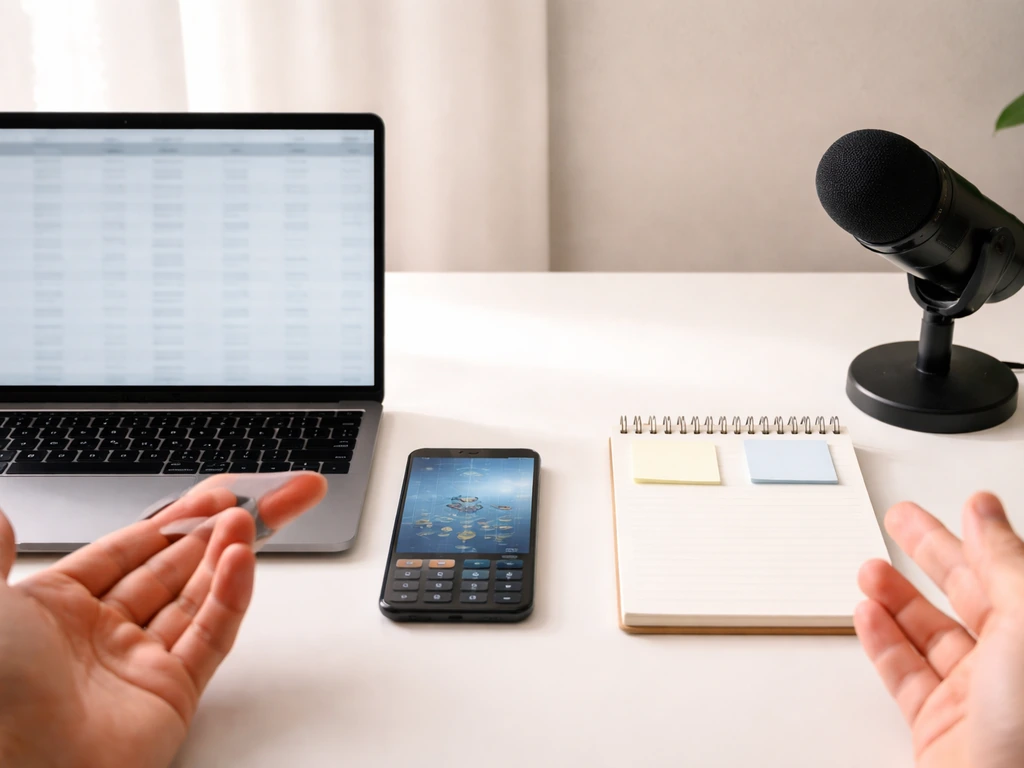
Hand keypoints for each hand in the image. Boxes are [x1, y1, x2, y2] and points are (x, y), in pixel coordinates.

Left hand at [0, 472, 326, 767]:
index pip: (128, 550)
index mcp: (55, 610)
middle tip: (251, 498)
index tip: (210, 494)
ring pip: (197, 596)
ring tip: (251, 519)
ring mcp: (138, 664)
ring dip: (227, 554)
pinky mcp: (170, 695)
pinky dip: (231, 597)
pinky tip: (241, 561)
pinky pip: (211, 636)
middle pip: (172, 567)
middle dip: (213, 530)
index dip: (171, 518)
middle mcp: (100, 635)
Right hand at [855, 492, 1023, 767]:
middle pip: (968, 595)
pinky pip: (904, 675)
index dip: (984, 533)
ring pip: (929, 634)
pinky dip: (880, 642)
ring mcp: (978, 700)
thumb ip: (1004, 563)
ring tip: (870, 570)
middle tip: (901, 522)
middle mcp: (1015, 666)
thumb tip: (985, 512)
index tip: (968, 504)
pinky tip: (867, 616)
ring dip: (895, 596)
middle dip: (930, 554)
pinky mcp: (940, 729)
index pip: (1009, 571)